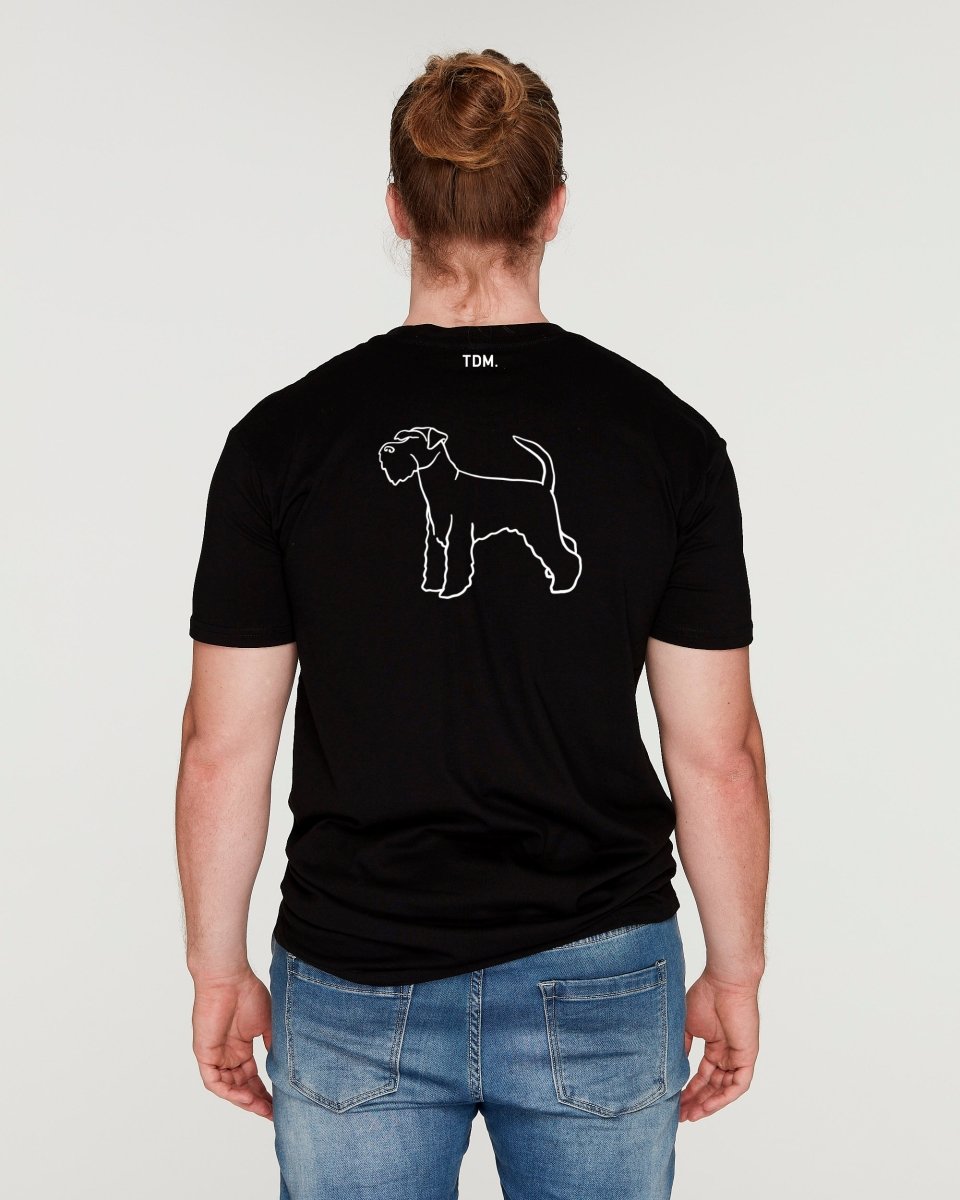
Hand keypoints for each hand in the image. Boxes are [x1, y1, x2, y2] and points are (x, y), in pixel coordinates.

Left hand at [191, 967, 273, 1119]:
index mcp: (240, 1047)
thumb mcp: (267, 1024)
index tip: (279, 1104)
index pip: (252, 1076)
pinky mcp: (204, 1054)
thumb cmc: (248, 994)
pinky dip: (229, 1092)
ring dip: (244, 1100)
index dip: (264, 1092)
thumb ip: (272, 1046)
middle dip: (257, 1101)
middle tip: (273, 1113)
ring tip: (262, 1109)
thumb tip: (282, 1068)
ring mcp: (215, 1055)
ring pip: (228, 1087)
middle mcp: (227, 1054)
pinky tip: (245, 1097)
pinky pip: (214, 1081)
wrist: (228, 979)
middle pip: (241, 1086)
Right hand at [680, 969, 759, 1121]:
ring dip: (708, 1103)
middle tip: (680, 1115)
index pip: (703, 1075)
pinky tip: (708, 1106)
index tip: (676, 1103)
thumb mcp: (687, 1025)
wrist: (724, 982)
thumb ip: (683, 1046)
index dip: (690, 1090)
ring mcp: (738, 1056)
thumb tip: (673, 1068)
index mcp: (715, 1045)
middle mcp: (728, 1053)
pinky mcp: (747, 1057)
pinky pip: (738, 1085)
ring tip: (690, 1114)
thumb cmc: (706, 996)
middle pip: (712, 1085)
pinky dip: (723, 1097)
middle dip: (696, 1101)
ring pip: (725, 1089)